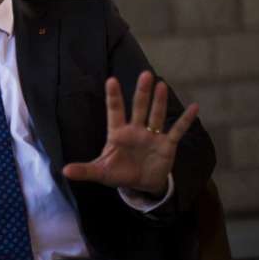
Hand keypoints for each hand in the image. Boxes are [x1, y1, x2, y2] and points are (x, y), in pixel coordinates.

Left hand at [62, 70, 199, 194]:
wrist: (141, 185)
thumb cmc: (119, 173)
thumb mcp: (101, 172)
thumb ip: (85, 170)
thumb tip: (64, 171)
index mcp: (118, 133)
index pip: (115, 111)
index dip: (114, 97)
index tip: (111, 80)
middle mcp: (136, 130)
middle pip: (139, 107)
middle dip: (142, 92)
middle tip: (145, 74)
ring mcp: (152, 136)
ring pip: (156, 115)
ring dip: (159, 102)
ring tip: (162, 84)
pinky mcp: (167, 145)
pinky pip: (177, 131)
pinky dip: (186, 120)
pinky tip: (194, 107)